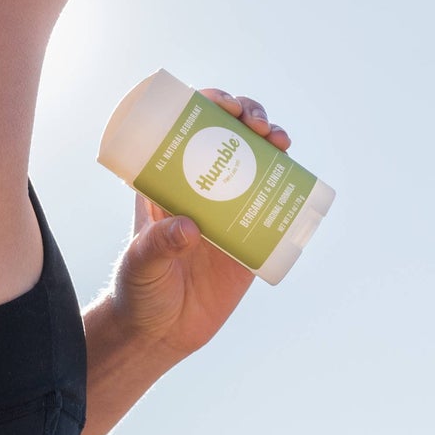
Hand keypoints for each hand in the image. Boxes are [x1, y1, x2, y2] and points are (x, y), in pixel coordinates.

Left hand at [109, 89, 290, 360]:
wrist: (161, 330)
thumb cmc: (139, 291)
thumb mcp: (140, 265)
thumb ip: (156, 247)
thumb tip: (188, 227)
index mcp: (166, 179)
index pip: (186, 126)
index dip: (206, 103)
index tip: (222, 103)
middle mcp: (199, 184)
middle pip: (227, 132)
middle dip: (246, 114)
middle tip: (256, 124)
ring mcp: (228, 205)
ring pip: (255, 156)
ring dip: (271, 137)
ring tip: (279, 140)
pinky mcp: (251, 231)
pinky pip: (274, 197)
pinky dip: (289, 178)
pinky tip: (296, 170)